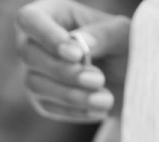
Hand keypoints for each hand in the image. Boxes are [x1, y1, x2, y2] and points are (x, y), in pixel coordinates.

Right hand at [17, 0, 129, 121]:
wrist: (130, 80)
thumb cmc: (124, 47)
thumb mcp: (122, 34)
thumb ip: (102, 35)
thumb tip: (80, 44)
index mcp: (51, 14)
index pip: (29, 18)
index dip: (47, 36)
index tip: (77, 54)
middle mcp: (33, 43)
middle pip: (28, 55)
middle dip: (62, 71)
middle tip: (98, 79)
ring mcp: (32, 73)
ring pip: (35, 84)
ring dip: (71, 94)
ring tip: (106, 99)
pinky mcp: (40, 99)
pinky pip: (48, 107)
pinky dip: (74, 110)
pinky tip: (99, 109)